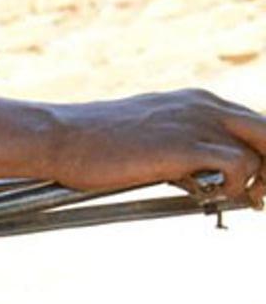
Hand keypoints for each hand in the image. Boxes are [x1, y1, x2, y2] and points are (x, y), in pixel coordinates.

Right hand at [49, 89, 265, 208]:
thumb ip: (175, 148)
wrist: (59, 138)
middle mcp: (204, 106)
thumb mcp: (143, 138)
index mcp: (196, 102)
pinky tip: (208, 196)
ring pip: (262, 150)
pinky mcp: (185, 146)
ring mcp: (197, 123)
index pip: (253, 125)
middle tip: (255, 197)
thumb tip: (193, 174)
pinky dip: (234, 185)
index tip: (252, 185)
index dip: (260, 156)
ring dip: (254, 182)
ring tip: (233, 201)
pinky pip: (240, 165)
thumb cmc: (90, 145)